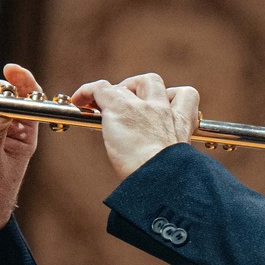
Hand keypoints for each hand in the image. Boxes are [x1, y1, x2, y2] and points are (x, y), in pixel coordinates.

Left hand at [70, 73, 199, 178]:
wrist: (162, 180)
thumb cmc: (168, 183)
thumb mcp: (174, 167)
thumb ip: (166, 159)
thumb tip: (152, 179)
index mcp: (181, 125)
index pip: (186, 95)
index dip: (172, 97)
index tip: (161, 108)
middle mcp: (163, 111)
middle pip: (152, 82)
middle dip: (137, 88)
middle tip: (126, 106)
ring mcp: (142, 108)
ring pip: (127, 84)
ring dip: (115, 92)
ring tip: (103, 107)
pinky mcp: (120, 109)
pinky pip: (100, 89)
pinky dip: (87, 91)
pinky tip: (79, 100)